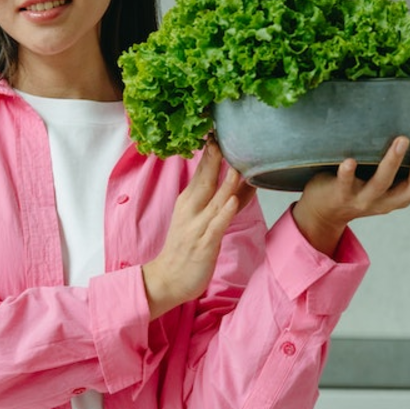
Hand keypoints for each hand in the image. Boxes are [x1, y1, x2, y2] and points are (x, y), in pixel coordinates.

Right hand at [142, 140, 255, 319]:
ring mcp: (197, 226)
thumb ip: (220, 197)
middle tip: (227, 136)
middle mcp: (191, 209)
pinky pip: (216, 226)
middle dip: (216, 158)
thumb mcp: (200, 216)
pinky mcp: (204, 244)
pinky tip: (233, 201)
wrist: (167, 278)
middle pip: (206, 179)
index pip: (201, 170)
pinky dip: (224, 213)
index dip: (211, 151)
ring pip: (214, 200)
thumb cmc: (187, 246)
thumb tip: (242, 179)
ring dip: (226, 182)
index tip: (220, 130)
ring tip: (238, 164)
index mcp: (188, 199)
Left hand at [292, 126, 409, 255]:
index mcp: (404, 194)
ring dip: (392, 163)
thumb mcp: (385, 177)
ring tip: (400, 139)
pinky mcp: (341, 197)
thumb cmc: (359, 183)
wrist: (323, 211)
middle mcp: (389, 200)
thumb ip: (401, 161)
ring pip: (382, 185)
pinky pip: (345, 185)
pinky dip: (348, 174)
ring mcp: (365, 200)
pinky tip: (349, 160)